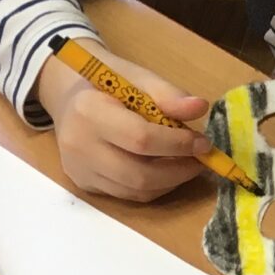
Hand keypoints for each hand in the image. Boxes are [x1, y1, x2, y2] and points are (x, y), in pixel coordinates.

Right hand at [35, 47, 208, 201]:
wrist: (71, 99)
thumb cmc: (109, 85)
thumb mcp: (139, 78)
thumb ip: (169, 94)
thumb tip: (200, 107)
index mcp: (89, 111)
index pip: (140, 138)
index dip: (177, 144)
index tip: (203, 143)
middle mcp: (79, 146)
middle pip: (139, 174)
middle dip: (179, 170)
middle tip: (201, 159)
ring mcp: (79, 169)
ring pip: (135, 190)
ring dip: (170, 182)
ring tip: (187, 164)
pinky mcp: (84, 184)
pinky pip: (127, 195)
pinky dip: (154, 187)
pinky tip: (166, 171)